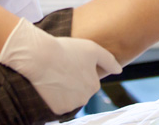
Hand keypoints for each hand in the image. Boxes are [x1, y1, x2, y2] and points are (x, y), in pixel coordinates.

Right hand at [0, 18, 121, 114]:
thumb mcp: (92, 49)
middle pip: (79, 91)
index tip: (70, 62)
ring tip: (54, 74)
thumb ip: (109, 60)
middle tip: (62, 68)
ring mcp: (69, 106)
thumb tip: (120, 70)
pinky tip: (49, 83)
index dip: (79, 69)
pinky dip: (53, 96)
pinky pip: (56, 104)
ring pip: (68, 98)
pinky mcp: (54, 110)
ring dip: (64, 90)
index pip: (89, 80)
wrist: (39, 57)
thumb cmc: (66, 50)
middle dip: (73, 81)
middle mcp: (84, 99)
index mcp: (94, 85)